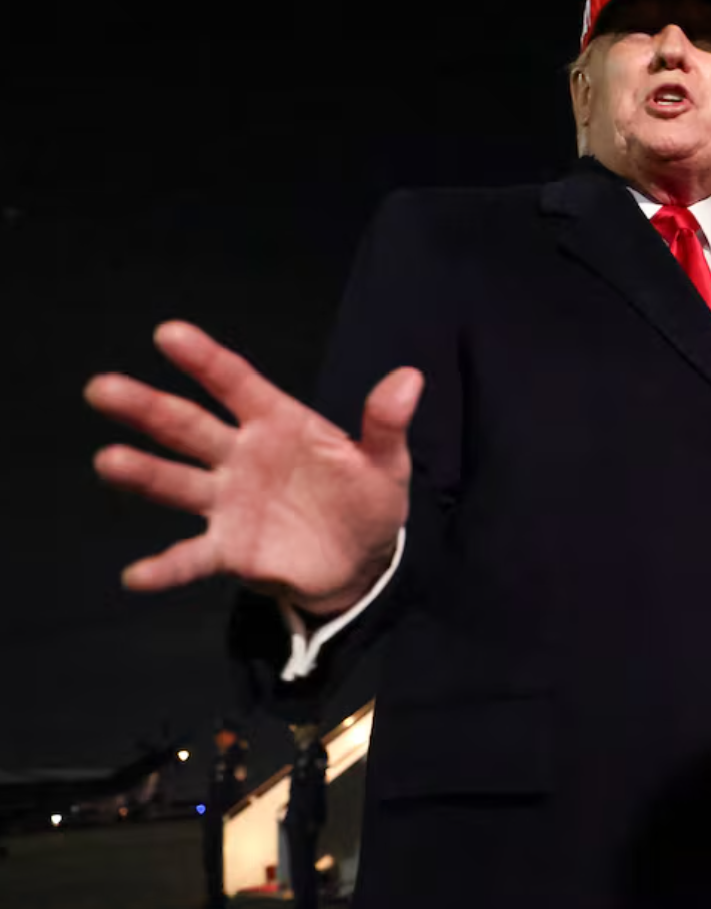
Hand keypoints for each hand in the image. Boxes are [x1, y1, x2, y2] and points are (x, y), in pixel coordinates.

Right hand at [85, 321, 421, 614]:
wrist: (362, 559)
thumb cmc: (366, 497)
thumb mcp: (385, 462)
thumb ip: (386, 424)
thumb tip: (410, 377)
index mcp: (278, 423)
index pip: (236, 383)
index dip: (205, 359)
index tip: (169, 333)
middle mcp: (241, 456)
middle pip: (188, 427)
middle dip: (146, 407)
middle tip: (101, 388)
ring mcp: (228, 501)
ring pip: (177, 482)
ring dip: (143, 474)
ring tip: (109, 462)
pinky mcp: (228, 548)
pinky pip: (192, 557)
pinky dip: (166, 568)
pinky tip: (137, 575)